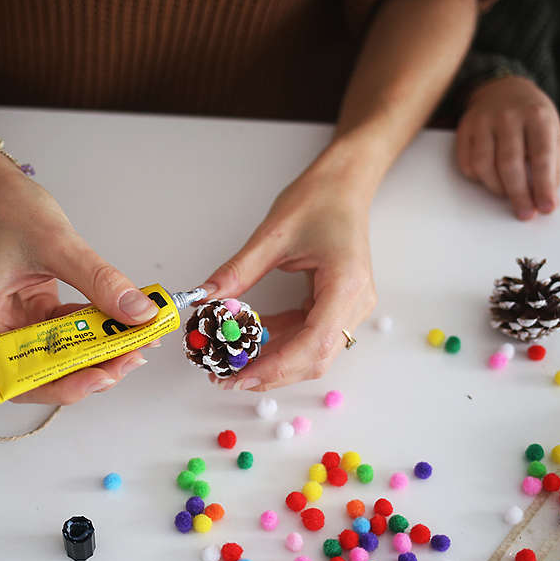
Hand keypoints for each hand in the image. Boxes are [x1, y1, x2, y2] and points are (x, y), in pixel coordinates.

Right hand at [0, 148, 158, 404]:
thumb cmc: (7, 210)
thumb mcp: (56, 244)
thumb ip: (100, 281)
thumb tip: (141, 313)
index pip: (25, 378)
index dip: (66, 386)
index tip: (105, 374)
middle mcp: (0, 332)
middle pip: (48, 373)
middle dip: (93, 369)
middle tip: (135, 354)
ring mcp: (21, 323)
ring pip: (65, 355)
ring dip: (102, 351)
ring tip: (139, 339)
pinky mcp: (39, 312)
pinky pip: (72, 332)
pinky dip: (99, 328)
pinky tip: (127, 322)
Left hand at [200, 149, 376, 390]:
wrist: (346, 184)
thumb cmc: (318, 200)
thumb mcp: (272, 234)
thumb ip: (238, 271)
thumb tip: (205, 300)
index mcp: (345, 286)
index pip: (313, 344)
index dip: (276, 368)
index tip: (239, 376)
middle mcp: (355, 304)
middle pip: (315, 359)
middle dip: (271, 373)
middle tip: (227, 376)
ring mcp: (350, 308)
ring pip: (312, 352)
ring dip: (273, 361)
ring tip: (232, 361)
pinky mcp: (338, 306)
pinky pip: (309, 335)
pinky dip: (280, 341)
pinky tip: (251, 338)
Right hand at [456, 76, 559, 219]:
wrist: (503, 89)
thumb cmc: (531, 117)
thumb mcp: (551, 131)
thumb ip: (552, 163)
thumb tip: (546, 198)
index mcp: (537, 116)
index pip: (541, 156)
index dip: (544, 185)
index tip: (546, 207)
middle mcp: (508, 116)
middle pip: (509, 163)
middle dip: (518, 194)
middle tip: (525, 213)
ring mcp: (483, 121)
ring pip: (484, 165)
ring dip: (496, 187)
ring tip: (506, 192)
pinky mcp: (464, 128)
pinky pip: (466, 163)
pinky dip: (477, 178)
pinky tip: (489, 177)